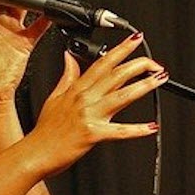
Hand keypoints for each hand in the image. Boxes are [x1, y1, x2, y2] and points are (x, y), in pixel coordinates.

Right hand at [21, 31, 166, 178]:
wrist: (35, 153)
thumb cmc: (45, 130)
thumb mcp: (54, 97)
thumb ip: (67, 76)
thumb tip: (69, 57)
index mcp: (77, 89)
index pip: (103, 63)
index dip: (121, 50)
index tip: (135, 40)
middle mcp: (85, 99)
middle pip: (116, 75)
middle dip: (138, 65)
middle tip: (156, 63)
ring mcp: (89, 115)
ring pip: (121, 96)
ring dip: (144, 86)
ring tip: (159, 79)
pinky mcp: (92, 134)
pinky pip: (119, 131)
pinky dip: (136, 130)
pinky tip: (151, 127)